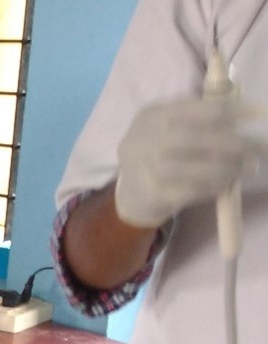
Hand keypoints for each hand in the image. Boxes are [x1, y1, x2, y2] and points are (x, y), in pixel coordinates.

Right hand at [114, 95, 263, 227]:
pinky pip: (194, 190)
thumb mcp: (170, 124)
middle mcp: (148, 139)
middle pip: (203, 139)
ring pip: (200, 167)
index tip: (259, 115)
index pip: (204, 110)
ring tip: (249, 167)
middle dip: (239, 144)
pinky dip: (216, 185)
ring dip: (231, 167)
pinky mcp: (154, 193)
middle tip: (261, 148)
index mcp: (155, 114)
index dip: (237, 112)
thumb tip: (252, 111)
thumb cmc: (159, 149)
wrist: (128, 189)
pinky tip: (227, 182)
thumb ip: (203, 114)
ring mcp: (148, 168)